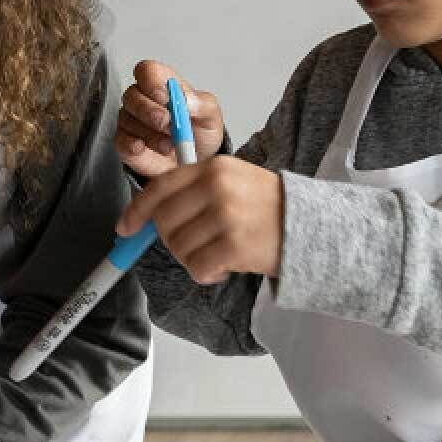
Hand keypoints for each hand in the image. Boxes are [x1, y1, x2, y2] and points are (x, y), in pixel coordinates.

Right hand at [114, 59, 225, 177]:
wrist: (197, 163)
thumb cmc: (199, 132)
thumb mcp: (211, 116)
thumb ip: (202, 104)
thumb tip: (187, 100)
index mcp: (163, 85)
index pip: (146, 70)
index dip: (153, 83)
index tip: (166, 99)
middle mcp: (143, 99)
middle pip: (132, 95)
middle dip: (152, 112)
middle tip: (170, 125)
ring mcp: (131, 120)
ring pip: (128, 120)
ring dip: (151, 135)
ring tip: (170, 145)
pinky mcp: (125, 142)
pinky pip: (121, 141)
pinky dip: (135, 147)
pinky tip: (151, 149)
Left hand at [118, 155, 282, 284]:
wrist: (315, 227)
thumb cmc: (272, 208)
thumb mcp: (236, 180)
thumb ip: (197, 189)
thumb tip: (153, 214)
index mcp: (214, 167)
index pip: (160, 187)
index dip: (137, 210)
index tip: (126, 227)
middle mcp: (217, 187)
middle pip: (164, 221)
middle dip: (173, 241)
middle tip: (195, 247)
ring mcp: (226, 216)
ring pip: (180, 247)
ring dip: (194, 260)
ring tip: (219, 256)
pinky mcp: (235, 245)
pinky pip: (197, 267)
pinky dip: (206, 274)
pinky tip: (224, 269)